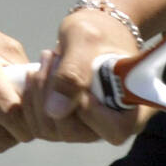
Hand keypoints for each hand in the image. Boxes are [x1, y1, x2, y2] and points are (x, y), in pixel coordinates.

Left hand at [40, 4, 142, 145]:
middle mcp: (111, 125)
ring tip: (47, 58)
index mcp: (134, 107)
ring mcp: (87, 128)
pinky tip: (36, 73)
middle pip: (75, 132)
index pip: (115, 130)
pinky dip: (30, 98)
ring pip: (51, 129)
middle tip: (52, 56)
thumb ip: (73, 73)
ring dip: (39, 93)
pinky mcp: (65, 124)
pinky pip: (38, 125)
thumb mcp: (86, 42)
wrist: (92, 33)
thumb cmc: (99, 33)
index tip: (77, 79)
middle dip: (53, 93)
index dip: (92, 112)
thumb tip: (55, 111)